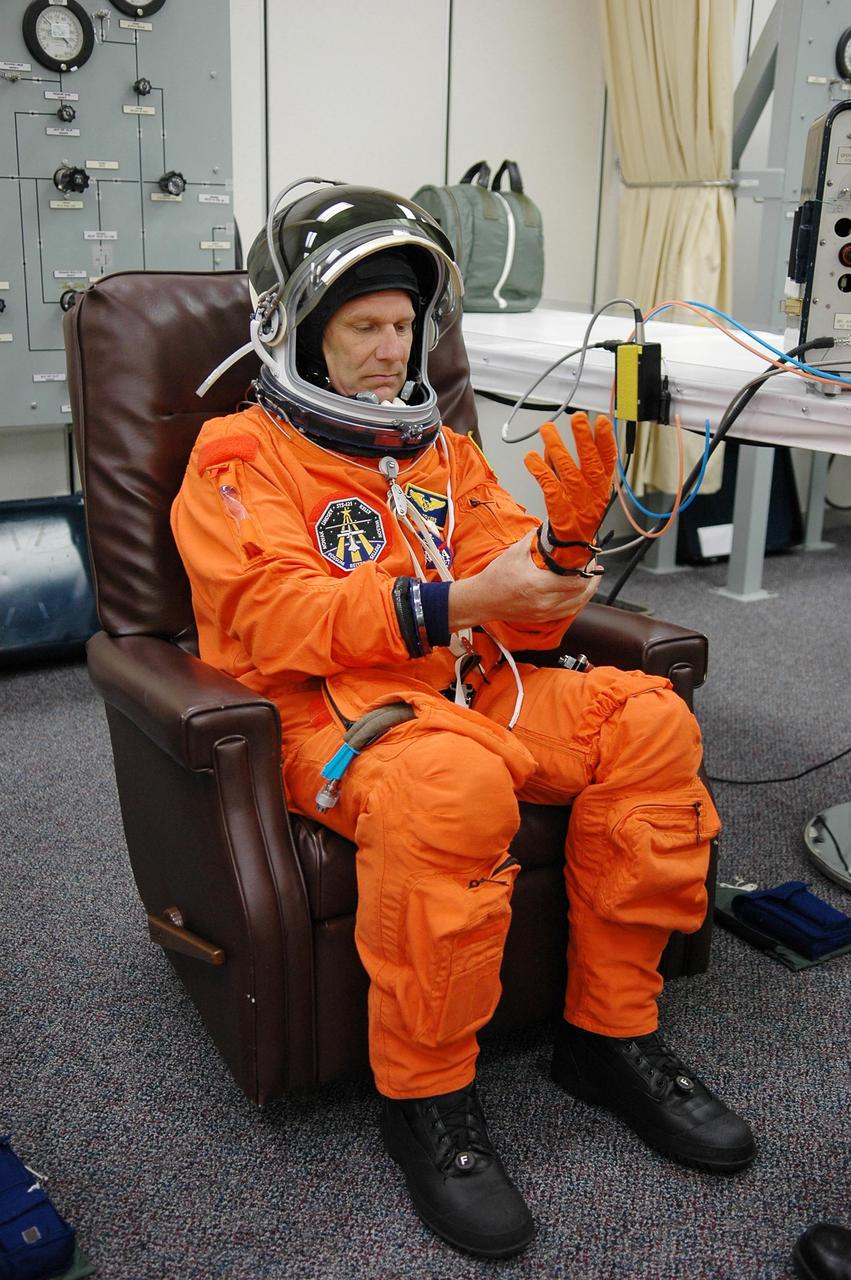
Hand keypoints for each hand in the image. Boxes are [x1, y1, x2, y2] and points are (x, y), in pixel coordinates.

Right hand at [449, 531, 600, 629]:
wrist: (483, 600)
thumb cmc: (496, 578)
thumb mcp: (515, 553)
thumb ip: (533, 539)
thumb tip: (546, 527)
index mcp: (538, 584)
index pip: (575, 581)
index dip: (587, 570)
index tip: (590, 560)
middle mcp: (544, 602)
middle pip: (580, 594)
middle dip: (591, 580)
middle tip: (594, 568)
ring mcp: (544, 612)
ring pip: (577, 605)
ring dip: (587, 593)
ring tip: (592, 581)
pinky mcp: (542, 618)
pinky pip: (567, 612)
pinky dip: (576, 603)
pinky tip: (578, 594)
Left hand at [524, 413, 616, 568]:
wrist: (575, 543)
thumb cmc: (581, 511)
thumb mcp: (587, 487)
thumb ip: (573, 465)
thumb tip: (556, 444)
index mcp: (603, 484)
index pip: (608, 459)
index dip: (606, 439)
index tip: (600, 422)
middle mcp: (592, 490)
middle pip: (589, 461)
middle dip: (583, 438)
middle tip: (577, 418)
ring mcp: (575, 498)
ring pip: (567, 469)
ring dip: (557, 447)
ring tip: (547, 430)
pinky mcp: (559, 506)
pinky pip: (548, 485)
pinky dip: (539, 470)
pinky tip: (530, 458)